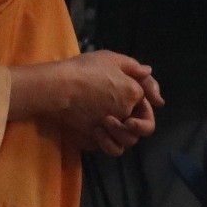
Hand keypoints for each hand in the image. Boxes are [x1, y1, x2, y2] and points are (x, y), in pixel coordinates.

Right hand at [32, 51, 162, 154]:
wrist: (58, 86)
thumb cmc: (83, 69)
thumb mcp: (110, 58)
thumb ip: (132, 66)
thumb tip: (148, 71)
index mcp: (134, 92)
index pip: (147, 99)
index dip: (142, 97)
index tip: (133, 96)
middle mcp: (127, 112)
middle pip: (143, 123)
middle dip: (139, 123)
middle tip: (129, 121)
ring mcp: (112, 128)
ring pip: (129, 140)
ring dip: (122, 133)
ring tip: (107, 123)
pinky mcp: (96, 137)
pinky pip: (111, 148)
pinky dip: (110, 144)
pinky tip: (100, 133)